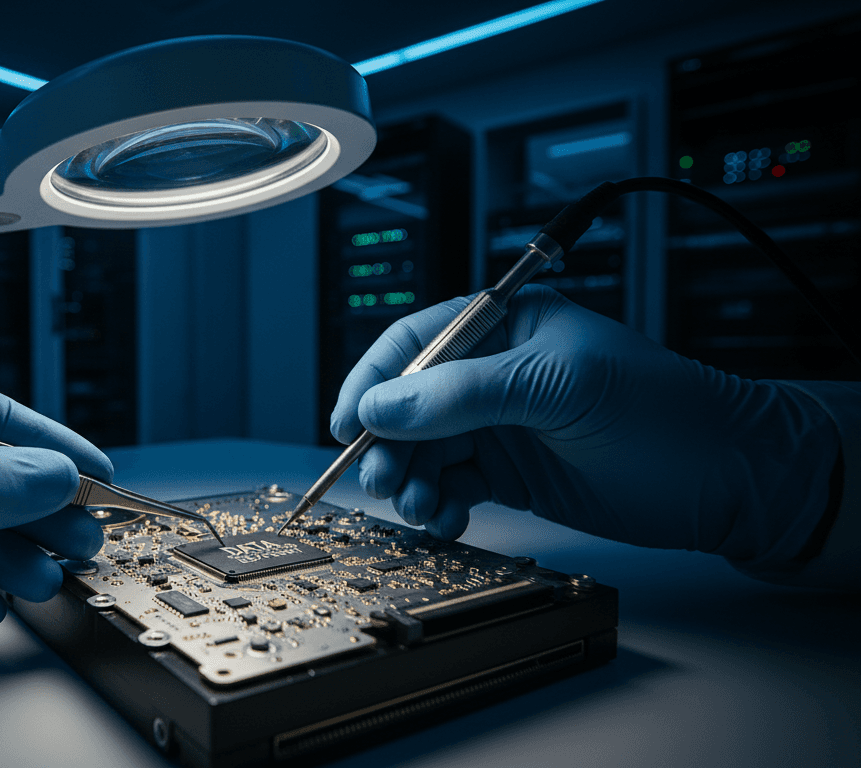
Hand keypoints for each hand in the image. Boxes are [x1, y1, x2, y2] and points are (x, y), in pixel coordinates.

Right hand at [331, 284, 837, 560]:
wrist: (726, 477)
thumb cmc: (660, 409)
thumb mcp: (557, 386)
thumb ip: (464, 394)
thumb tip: (382, 403)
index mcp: (503, 327)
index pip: (414, 343)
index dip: (373, 380)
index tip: (348, 423)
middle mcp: (492, 373)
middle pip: (409, 403)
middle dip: (388, 442)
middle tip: (385, 479)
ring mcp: (501, 425)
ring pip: (424, 450)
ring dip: (410, 479)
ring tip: (420, 507)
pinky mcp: (512, 472)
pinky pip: (452, 485)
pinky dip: (439, 504)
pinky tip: (447, 519)